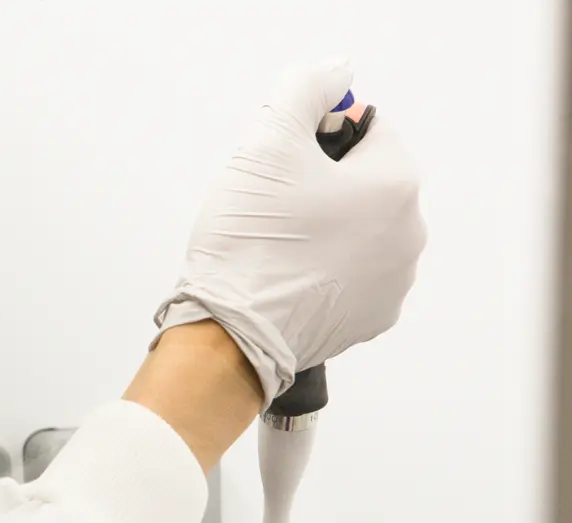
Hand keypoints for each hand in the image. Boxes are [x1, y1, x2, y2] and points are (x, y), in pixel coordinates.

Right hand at [153, 58, 426, 404]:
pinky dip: (325, 271)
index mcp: (395, 183)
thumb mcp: (266, 144)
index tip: (282, 162)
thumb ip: (304, 90)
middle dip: (323, 187)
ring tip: (277, 246)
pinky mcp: (370, 318)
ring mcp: (392, 282)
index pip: (368, 128)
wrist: (231, 334)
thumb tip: (333, 72)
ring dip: (326, 229)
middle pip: (365, 183)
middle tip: (272, 207)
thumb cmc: (248, 244)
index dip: (318, 137)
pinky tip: (288, 277)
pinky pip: (353, 276)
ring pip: (359, 231)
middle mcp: (408, 234)